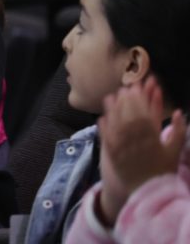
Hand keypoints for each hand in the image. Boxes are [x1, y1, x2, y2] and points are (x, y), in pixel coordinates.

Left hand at [97, 77, 186, 224]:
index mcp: (152, 137)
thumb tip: (178, 112)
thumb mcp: (175, 151)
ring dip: (112, 109)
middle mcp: (136, 139)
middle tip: (123, 89)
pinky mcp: (111, 154)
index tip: (136, 88)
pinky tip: (101, 117)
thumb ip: (179, 130)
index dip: (140, 98)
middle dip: (126, 100)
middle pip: (128, 114)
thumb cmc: (163, 170)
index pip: (144, 112)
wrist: (148, 191)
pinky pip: (106, 137)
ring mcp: (122, 146)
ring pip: (115, 123)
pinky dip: (103, 126)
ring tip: (109, 98)